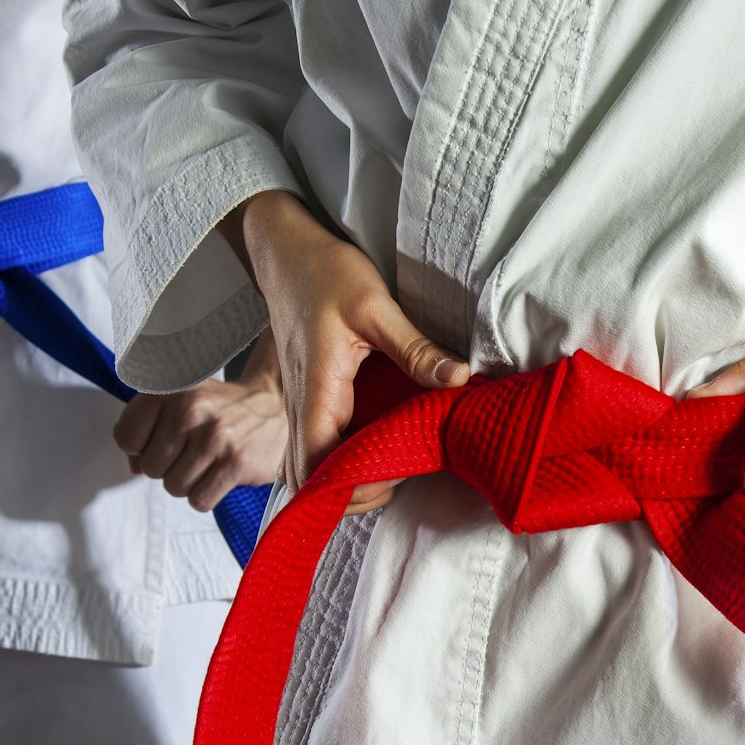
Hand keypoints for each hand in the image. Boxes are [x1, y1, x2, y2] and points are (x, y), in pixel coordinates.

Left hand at [114, 327, 288, 511]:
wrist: (276, 407)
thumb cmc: (219, 409)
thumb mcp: (180, 402)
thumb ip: (148, 429)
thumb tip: (133, 466)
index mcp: (169, 391)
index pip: (125, 438)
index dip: (140, 447)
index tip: (162, 441)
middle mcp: (190, 410)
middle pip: (150, 467)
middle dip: (167, 468)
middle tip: (191, 453)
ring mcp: (215, 437)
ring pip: (174, 487)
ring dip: (188, 483)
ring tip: (207, 463)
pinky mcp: (237, 462)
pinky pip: (200, 500)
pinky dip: (205, 495)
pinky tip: (218, 477)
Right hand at [224, 190, 468, 514]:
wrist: (286, 250)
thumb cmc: (325, 272)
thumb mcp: (375, 304)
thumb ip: (415, 348)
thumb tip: (458, 379)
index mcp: (315, 390)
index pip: (315, 466)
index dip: (347, 488)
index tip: (390, 478)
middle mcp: (299, 406)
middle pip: (306, 480)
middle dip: (347, 495)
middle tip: (397, 478)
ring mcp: (300, 404)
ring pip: (309, 465)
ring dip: (344, 478)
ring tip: (392, 465)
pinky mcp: (307, 398)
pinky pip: (317, 443)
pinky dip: (342, 457)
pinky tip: (379, 444)